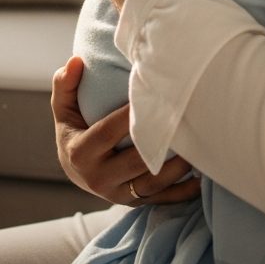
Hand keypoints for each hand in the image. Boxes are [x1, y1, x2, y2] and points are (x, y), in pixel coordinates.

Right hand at [52, 57, 200, 205]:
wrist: (75, 169)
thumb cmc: (73, 129)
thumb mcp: (63, 107)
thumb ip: (65, 84)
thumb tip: (75, 61)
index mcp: (80, 153)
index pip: (107, 133)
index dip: (129, 116)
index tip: (152, 96)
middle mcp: (98, 178)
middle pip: (134, 162)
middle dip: (159, 144)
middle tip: (184, 121)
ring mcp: (117, 194)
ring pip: (151, 184)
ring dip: (176, 168)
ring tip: (197, 147)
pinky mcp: (133, 202)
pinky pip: (160, 200)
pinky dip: (182, 192)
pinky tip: (201, 179)